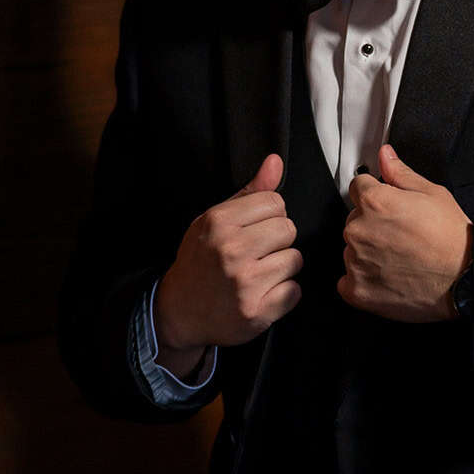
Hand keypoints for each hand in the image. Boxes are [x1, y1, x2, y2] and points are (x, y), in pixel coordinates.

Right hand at [153, 153, 302, 375]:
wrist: (178, 311)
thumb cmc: (200, 261)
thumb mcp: (215, 220)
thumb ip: (249, 192)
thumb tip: (275, 161)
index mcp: (219, 222)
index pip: (275, 202)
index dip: (270, 216)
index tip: (255, 230)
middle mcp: (231, 250)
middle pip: (289, 229)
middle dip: (278, 240)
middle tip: (257, 253)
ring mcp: (245, 283)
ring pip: (295, 259)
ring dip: (282, 267)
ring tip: (259, 273)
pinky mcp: (257, 311)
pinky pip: (295, 291)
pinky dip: (283, 294)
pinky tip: (262, 293)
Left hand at [340, 145, 472, 322]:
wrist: (464, 279)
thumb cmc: (452, 238)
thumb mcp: (432, 193)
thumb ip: (400, 173)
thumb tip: (385, 155)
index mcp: (374, 202)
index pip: (358, 187)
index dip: (377, 195)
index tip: (390, 208)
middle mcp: (359, 230)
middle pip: (355, 219)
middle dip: (373, 224)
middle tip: (401, 235)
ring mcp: (356, 262)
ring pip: (352, 250)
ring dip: (368, 252)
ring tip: (400, 258)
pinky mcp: (357, 290)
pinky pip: (349, 282)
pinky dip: (364, 280)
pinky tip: (389, 278)